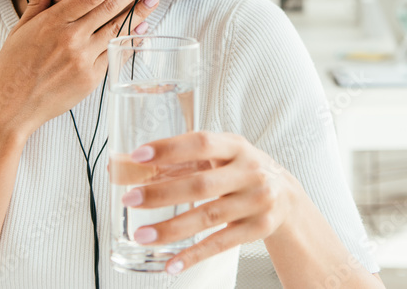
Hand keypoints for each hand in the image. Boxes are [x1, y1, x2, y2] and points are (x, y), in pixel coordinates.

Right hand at [0, 0, 160, 136]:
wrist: (10, 107)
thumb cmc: (11, 70)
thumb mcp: (19, 31)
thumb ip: (38, 6)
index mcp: (53, 22)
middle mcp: (71, 38)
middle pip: (109, 8)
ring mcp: (83, 59)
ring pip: (117, 30)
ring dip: (139, 13)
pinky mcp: (90, 78)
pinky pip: (115, 55)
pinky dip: (130, 41)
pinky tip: (142, 31)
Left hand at [114, 131, 298, 274]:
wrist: (287, 196)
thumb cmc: (239, 170)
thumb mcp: (215, 157)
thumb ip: (172, 161)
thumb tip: (120, 166)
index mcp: (235, 146)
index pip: (201, 143)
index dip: (169, 148)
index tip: (138, 156)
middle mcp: (248, 171)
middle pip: (201, 184)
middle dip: (162, 193)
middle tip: (130, 199)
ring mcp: (255, 201)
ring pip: (208, 216)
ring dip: (171, 228)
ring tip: (142, 235)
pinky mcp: (258, 228)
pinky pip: (221, 243)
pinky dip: (194, 255)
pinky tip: (171, 264)